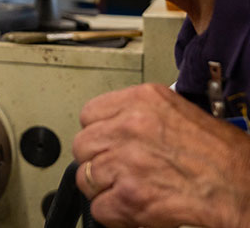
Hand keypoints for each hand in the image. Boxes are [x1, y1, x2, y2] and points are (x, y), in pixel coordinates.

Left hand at [73, 83, 249, 227]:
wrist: (247, 191)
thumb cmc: (227, 159)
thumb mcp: (181, 114)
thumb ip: (143, 116)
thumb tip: (117, 127)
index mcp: (143, 101)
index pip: (90, 114)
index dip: (98, 133)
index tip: (107, 144)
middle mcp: (130, 126)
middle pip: (83, 145)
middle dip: (97, 161)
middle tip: (117, 172)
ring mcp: (127, 161)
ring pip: (86, 177)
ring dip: (104, 189)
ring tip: (128, 191)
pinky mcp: (130, 195)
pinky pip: (100, 207)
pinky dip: (114, 214)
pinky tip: (135, 210)